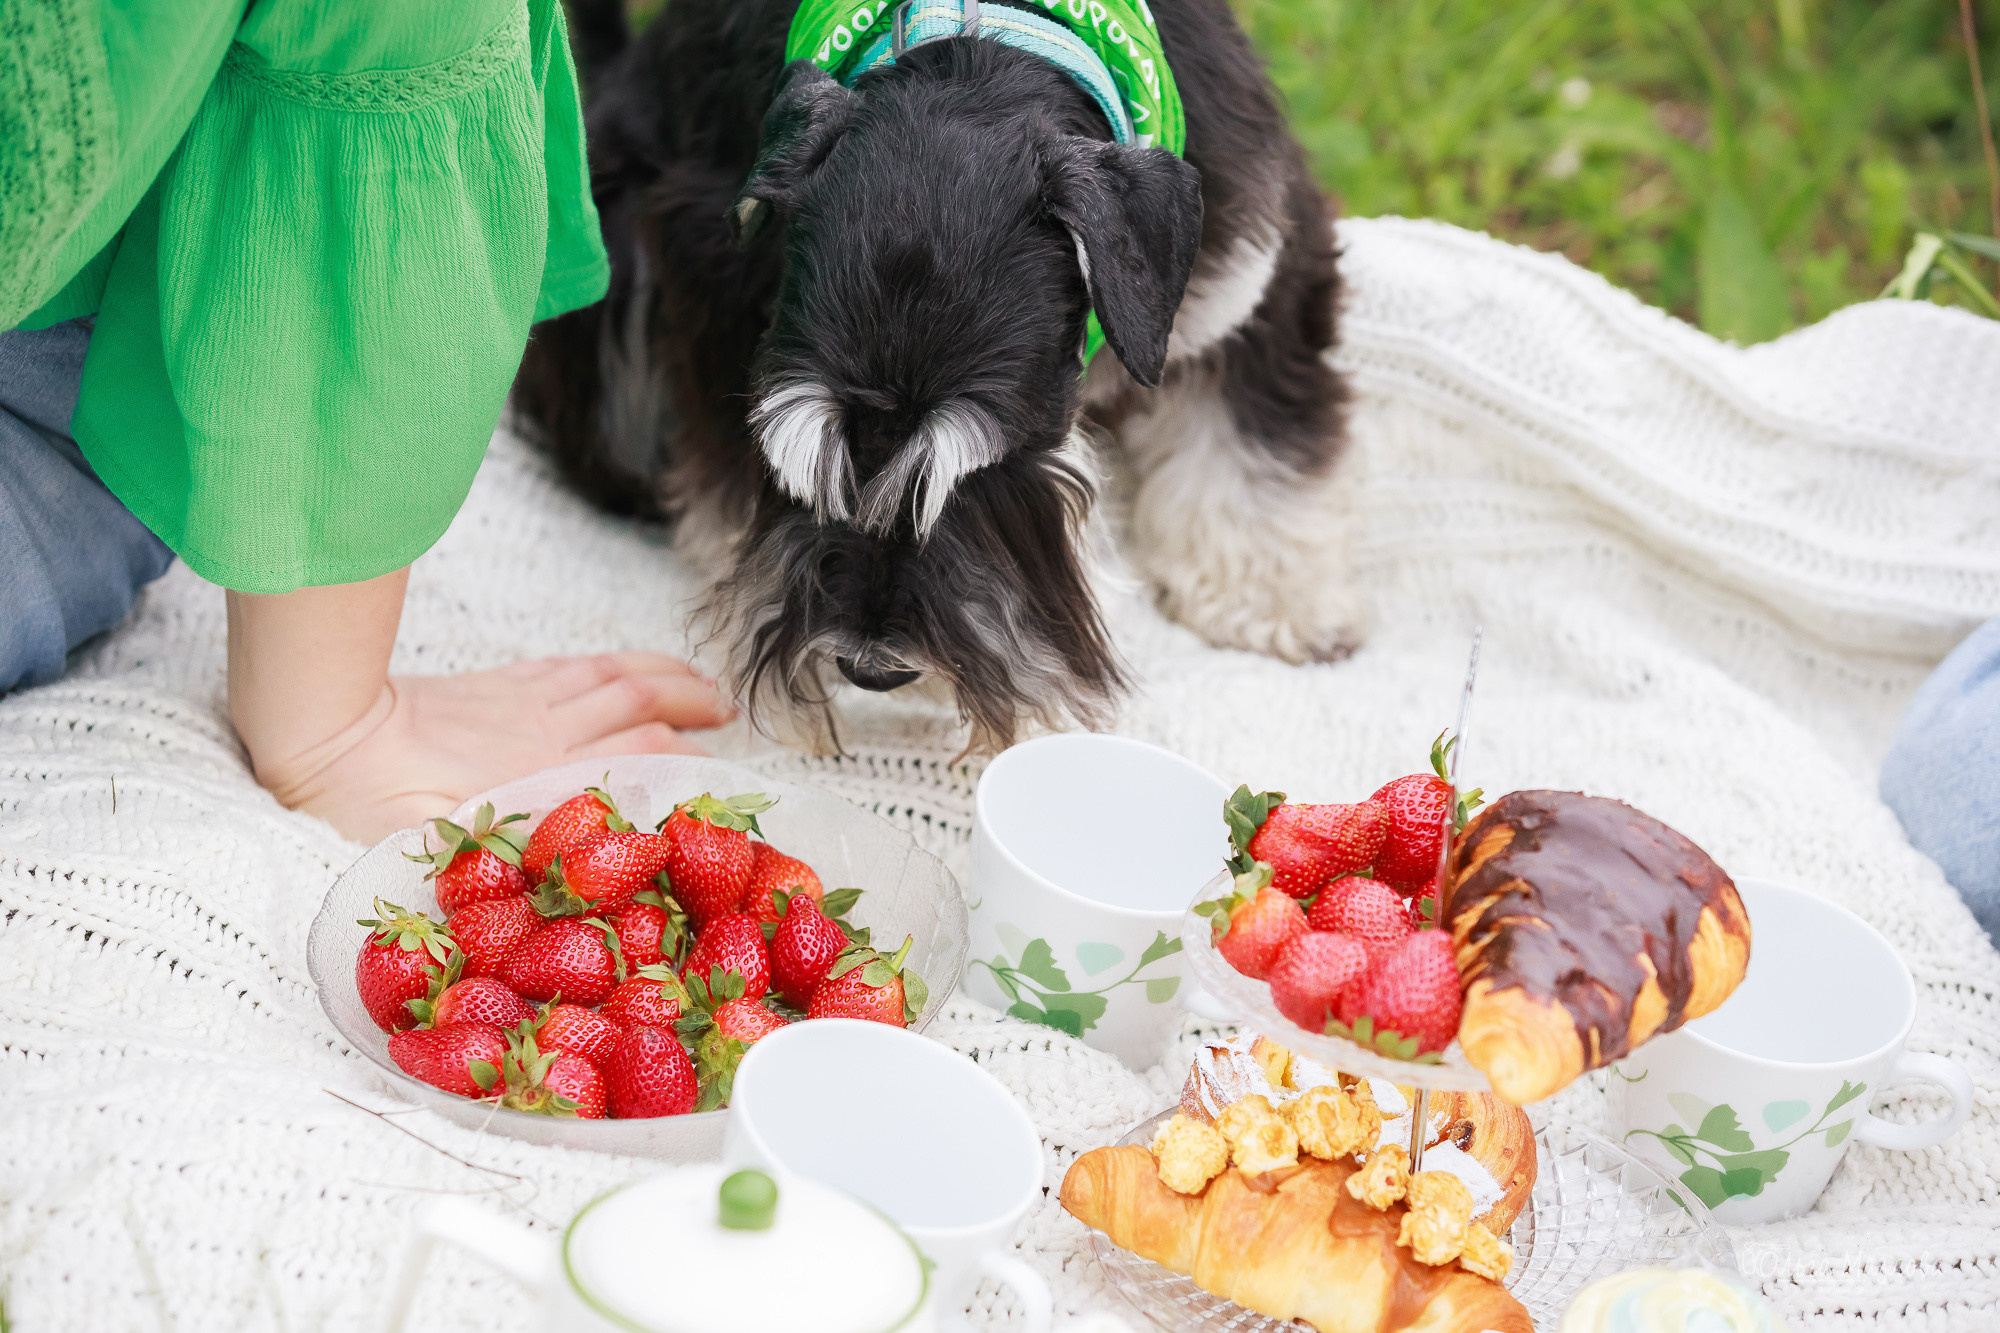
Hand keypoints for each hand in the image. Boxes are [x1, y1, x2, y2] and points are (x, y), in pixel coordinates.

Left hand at [256, 652, 735, 843]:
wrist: (321, 732)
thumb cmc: (367, 804)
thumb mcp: (439, 851)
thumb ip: (502, 861)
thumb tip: (558, 883)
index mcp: (538, 776)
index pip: (637, 761)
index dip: (688, 769)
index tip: (724, 783)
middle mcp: (545, 731)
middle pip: (641, 706)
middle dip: (695, 709)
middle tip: (734, 719)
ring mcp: (524, 701)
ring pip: (615, 677)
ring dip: (669, 678)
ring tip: (708, 688)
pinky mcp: (498, 683)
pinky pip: (573, 665)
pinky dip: (616, 663)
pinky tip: (632, 668)